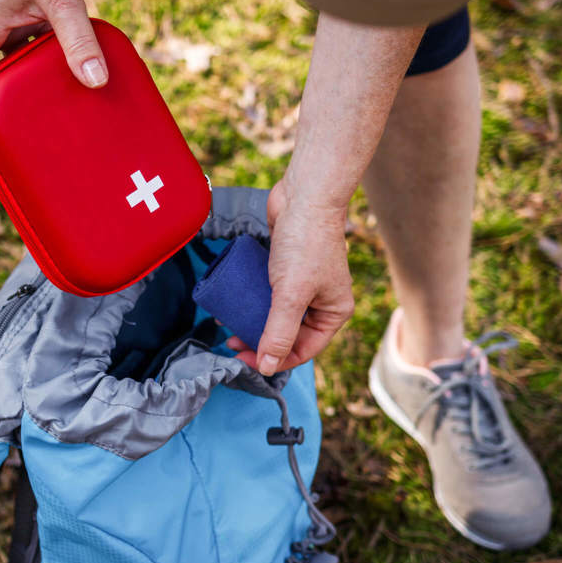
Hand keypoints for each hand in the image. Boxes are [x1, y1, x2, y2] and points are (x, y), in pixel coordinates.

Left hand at [229, 177, 354, 375]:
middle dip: (260, 341)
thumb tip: (268, 367)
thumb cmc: (305, 243)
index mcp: (333, 313)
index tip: (244, 360)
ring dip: (252, 322)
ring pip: (275, 315)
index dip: (273, 359)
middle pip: (288, 335)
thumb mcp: (291, 294)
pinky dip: (251, 301)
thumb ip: (279, 331)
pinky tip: (232, 303)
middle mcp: (321, 302)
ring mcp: (303, 286)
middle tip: (232, 343)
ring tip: (228, 325)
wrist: (304, 195)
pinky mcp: (286, 270)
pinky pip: (268, 294)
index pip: (303, 349)